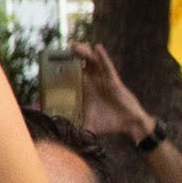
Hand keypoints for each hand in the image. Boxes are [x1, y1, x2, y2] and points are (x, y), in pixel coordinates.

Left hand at [70, 32, 155, 146]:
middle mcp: (93, 82)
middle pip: (81, 64)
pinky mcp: (114, 80)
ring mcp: (104, 79)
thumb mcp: (87, 125)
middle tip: (62, 46)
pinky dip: (103, 57)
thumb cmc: (108, 123)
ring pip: (93, 62)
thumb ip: (74, 128)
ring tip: (74, 45)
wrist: (128, 125)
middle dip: (73, 54)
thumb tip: (60, 137)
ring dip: (84, 52)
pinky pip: (107, 66)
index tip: (52, 58)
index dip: (64, 66)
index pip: (73, 74)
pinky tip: (97, 48)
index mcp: (85, 89)